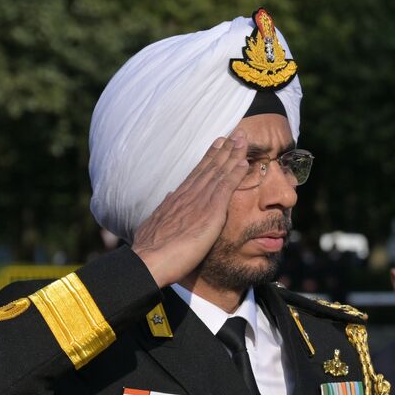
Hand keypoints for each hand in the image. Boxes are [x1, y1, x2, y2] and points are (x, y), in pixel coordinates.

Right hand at [131, 132, 248, 286]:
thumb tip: (169, 196)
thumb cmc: (153, 250)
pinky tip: (244, 162)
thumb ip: (166, 210)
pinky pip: (225, 188)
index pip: (197, 174)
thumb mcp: (157, 223)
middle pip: (209, 167)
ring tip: (242, 139)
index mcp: (178, 199)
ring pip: (218, 172)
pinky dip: (235, 174)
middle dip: (223, 149)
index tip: (217, 145)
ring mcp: (199, 201)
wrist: (150, 260)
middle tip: (235, 134)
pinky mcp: (209, 212)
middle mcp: (188, 195)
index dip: (209, 158)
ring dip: (232, 155)